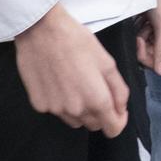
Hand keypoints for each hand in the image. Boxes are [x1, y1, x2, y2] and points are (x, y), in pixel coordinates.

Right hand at [15, 3, 129, 134]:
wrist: (41, 31)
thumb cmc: (76, 41)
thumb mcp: (107, 62)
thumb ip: (119, 90)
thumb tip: (121, 109)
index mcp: (96, 99)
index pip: (113, 129)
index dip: (119, 121)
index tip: (118, 110)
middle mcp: (75, 110)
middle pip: (94, 125)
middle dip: (101, 114)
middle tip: (97, 90)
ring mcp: (55, 109)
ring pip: (75, 121)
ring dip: (81, 111)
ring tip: (77, 85)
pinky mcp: (39, 104)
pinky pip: (57, 112)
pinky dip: (62, 104)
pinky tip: (60, 83)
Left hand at [137, 0, 160, 75]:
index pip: (159, 62)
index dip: (146, 55)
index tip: (138, 39)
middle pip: (151, 56)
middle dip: (140, 47)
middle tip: (136, 31)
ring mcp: (158, 28)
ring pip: (143, 47)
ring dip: (136, 38)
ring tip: (135, 22)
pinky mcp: (148, 22)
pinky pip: (139, 36)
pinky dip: (133, 30)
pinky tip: (134, 19)